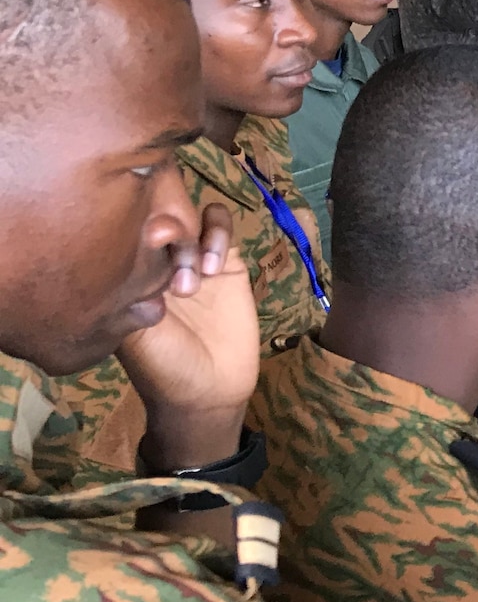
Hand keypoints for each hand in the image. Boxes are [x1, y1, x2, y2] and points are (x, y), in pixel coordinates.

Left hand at [121, 203, 259, 468]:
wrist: (208, 392)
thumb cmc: (162, 367)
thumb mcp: (133, 330)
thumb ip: (135, 286)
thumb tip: (143, 238)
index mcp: (127, 271)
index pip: (126, 224)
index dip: (139, 223)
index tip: (150, 246)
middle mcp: (158, 258)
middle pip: (161, 209)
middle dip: (172, 232)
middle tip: (180, 280)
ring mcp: (193, 257)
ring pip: (192, 211)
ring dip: (195, 233)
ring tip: (200, 275)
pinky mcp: (227, 263)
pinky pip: (222, 227)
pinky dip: (218, 235)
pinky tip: (214, 268)